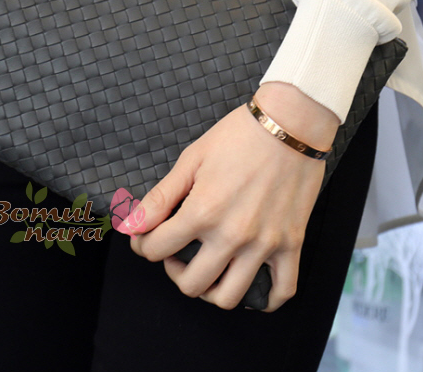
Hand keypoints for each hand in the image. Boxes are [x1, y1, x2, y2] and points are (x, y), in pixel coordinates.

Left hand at [126, 82, 338, 311]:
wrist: (290, 123)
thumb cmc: (238, 135)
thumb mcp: (191, 160)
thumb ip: (159, 198)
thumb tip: (129, 226)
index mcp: (203, 212)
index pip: (157, 250)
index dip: (142, 244)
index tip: (145, 236)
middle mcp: (233, 235)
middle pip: (191, 284)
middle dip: (173, 271)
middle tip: (175, 252)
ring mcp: (265, 243)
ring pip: (230, 297)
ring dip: (211, 290)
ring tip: (207, 267)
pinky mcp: (292, 243)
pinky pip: (281, 292)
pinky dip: (264, 299)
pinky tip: (248, 281)